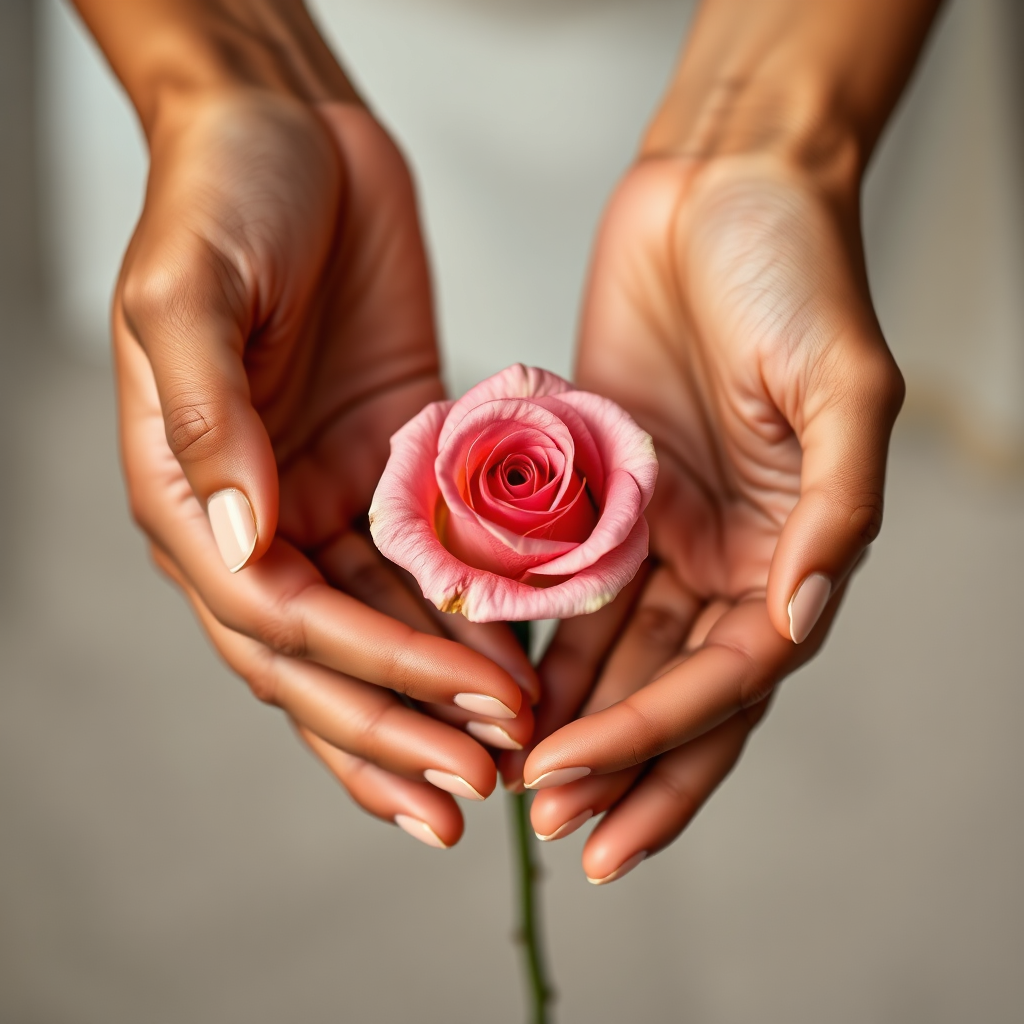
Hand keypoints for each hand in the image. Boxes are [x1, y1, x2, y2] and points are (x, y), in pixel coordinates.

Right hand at [116, 91, 535, 847]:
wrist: (289, 132)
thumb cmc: (221, 195)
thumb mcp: (190, 292)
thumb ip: (207, 422)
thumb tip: (238, 541)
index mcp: (190, 498)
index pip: (279, 622)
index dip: (366, 682)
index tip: (450, 729)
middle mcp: (258, 516)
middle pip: (330, 657)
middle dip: (403, 730)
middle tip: (483, 794)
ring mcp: (327, 498)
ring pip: (386, 629)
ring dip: (444, 699)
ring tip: (512, 757)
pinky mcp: (389, 466)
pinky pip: (432, 562)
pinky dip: (474, 620)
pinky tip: (521, 667)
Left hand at [502, 148, 902, 880]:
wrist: (723, 187)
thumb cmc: (796, 270)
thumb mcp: (841, 386)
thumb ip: (833, 512)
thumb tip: (798, 625)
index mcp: (787, 551)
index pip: (724, 682)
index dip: (661, 750)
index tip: (589, 805)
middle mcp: (719, 555)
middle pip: (664, 689)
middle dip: (611, 763)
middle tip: (546, 823)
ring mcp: (653, 527)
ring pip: (605, 651)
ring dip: (563, 719)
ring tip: (508, 781)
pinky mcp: (595, 486)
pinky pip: (556, 577)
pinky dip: (525, 634)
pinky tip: (484, 681)